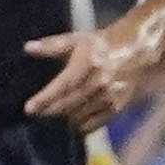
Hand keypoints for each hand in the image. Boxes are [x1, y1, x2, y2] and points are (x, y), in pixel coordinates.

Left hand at [23, 14, 160, 127]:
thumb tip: (27, 48)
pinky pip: (94, 124)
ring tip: (54, 115)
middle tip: (36, 114)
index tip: (28, 109)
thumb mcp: (77, 39)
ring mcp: (109, 96)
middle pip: (68, 104)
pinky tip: (72, 120)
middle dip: (49, 112)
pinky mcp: (118, 107)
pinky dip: (81, 125)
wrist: (136, 50)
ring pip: (79, 116)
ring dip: (64, 118)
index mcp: (87, 62)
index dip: (44, 99)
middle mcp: (99, 82)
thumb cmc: (101, 44)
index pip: (62, 85)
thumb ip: (51, 45)